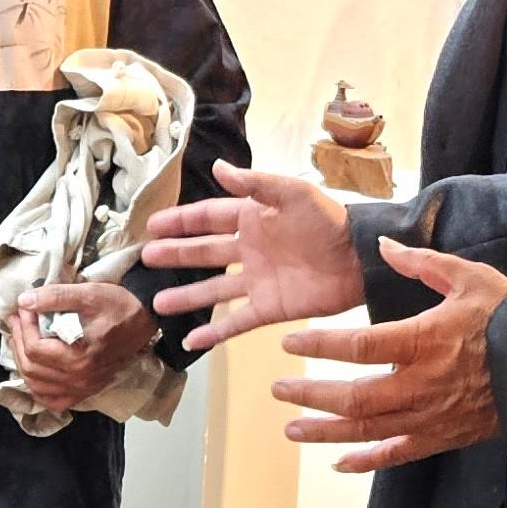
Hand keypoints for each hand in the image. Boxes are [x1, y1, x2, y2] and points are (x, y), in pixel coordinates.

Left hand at [11, 279, 160, 411]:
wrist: (145, 319)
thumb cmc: (120, 306)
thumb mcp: (88, 294)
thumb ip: (54, 297)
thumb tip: (24, 301)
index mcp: (80, 358)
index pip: (35, 349)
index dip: (24, 326)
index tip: (25, 307)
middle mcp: (80, 379)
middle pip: (32, 368)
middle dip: (19, 341)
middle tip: (19, 319)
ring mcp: (84, 388)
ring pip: (37, 385)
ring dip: (24, 362)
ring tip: (22, 338)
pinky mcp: (88, 390)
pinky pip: (54, 400)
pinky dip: (39, 388)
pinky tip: (36, 370)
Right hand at [140, 161, 363, 352]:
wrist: (361, 258)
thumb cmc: (329, 220)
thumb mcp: (292, 193)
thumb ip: (255, 185)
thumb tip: (218, 167)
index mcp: (253, 218)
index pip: (208, 218)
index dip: (181, 221)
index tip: (152, 225)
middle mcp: (250, 250)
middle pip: (204, 253)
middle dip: (175, 255)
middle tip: (145, 259)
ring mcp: (257, 281)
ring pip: (213, 290)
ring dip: (186, 296)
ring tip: (158, 303)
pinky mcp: (270, 308)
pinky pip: (236, 321)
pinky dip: (214, 333)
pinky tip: (190, 341)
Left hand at [272, 242, 506, 473]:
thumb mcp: (469, 278)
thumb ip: (422, 263)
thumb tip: (382, 245)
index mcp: (424, 341)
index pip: (359, 347)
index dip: (320, 345)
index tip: (290, 342)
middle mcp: (421, 385)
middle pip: (353, 397)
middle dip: (310, 394)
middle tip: (279, 389)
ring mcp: (430, 417)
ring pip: (367, 430)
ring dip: (325, 431)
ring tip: (291, 428)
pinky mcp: (442, 437)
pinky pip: (397, 454)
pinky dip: (366, 461)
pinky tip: (338, 462)